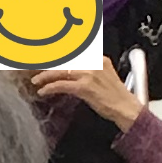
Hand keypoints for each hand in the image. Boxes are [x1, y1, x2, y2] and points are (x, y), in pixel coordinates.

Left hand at [29, 57, 145, 129]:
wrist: (126, 108)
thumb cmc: (116, 97)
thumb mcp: (105, 77)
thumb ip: (90, 70)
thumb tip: (72, 71)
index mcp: (99, 59)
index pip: (74, 54)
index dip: (57, 56)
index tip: (45, 58)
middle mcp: (94, 63)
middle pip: (64, 61)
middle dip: (48, 65)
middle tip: (35, 68)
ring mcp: (89, 75)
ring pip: (60, 71)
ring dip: (45, 76)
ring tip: (36, 81)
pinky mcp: (85, 87)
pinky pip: (62, 85)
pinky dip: (50, 87)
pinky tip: (43, 91)